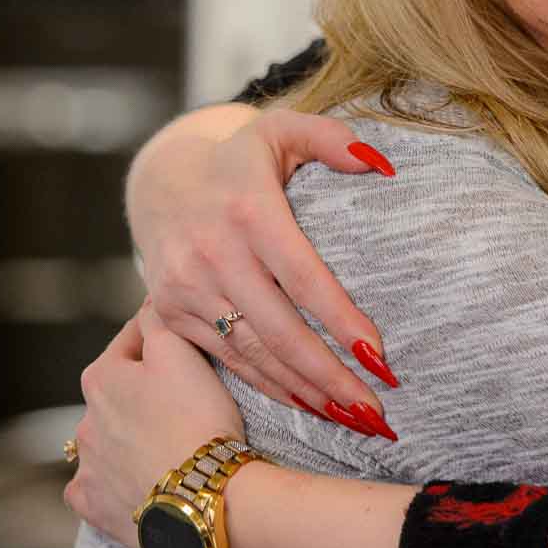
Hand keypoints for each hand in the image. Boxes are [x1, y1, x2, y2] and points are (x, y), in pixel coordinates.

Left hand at [65, 300, 245, 547]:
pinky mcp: (93, 504)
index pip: (130, 338)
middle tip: (185, 390)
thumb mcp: (181, 352)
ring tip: (169, 436)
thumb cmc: (196, 417)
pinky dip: (117, 474)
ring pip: (108, 435)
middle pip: (118, 390)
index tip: (183, 336)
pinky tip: (142, 472)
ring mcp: (87, 465)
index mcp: (102, 377)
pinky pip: (100, 481)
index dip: (159, 333)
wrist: (199, 494)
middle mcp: (85, 419)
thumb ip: (159, 320)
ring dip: (131, 431)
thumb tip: (149, 302)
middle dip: (143, 386)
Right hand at [130, 107, 398, 422]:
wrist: (164, 182)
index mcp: (248, 209)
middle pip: (279, 329)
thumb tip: (383, 166)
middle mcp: (211, 253)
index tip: (379, 355)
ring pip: (252, 354)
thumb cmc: (244, 159)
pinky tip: (306, 406)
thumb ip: (333, 139)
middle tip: (375, 410)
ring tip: (351, 418)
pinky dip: (268, 387)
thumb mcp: (284, 129)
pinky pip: (227, 360)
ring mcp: (185, 289)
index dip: (340, 319)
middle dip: (329, 375)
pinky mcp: (169, 315)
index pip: (303, 275)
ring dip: (303, 391)